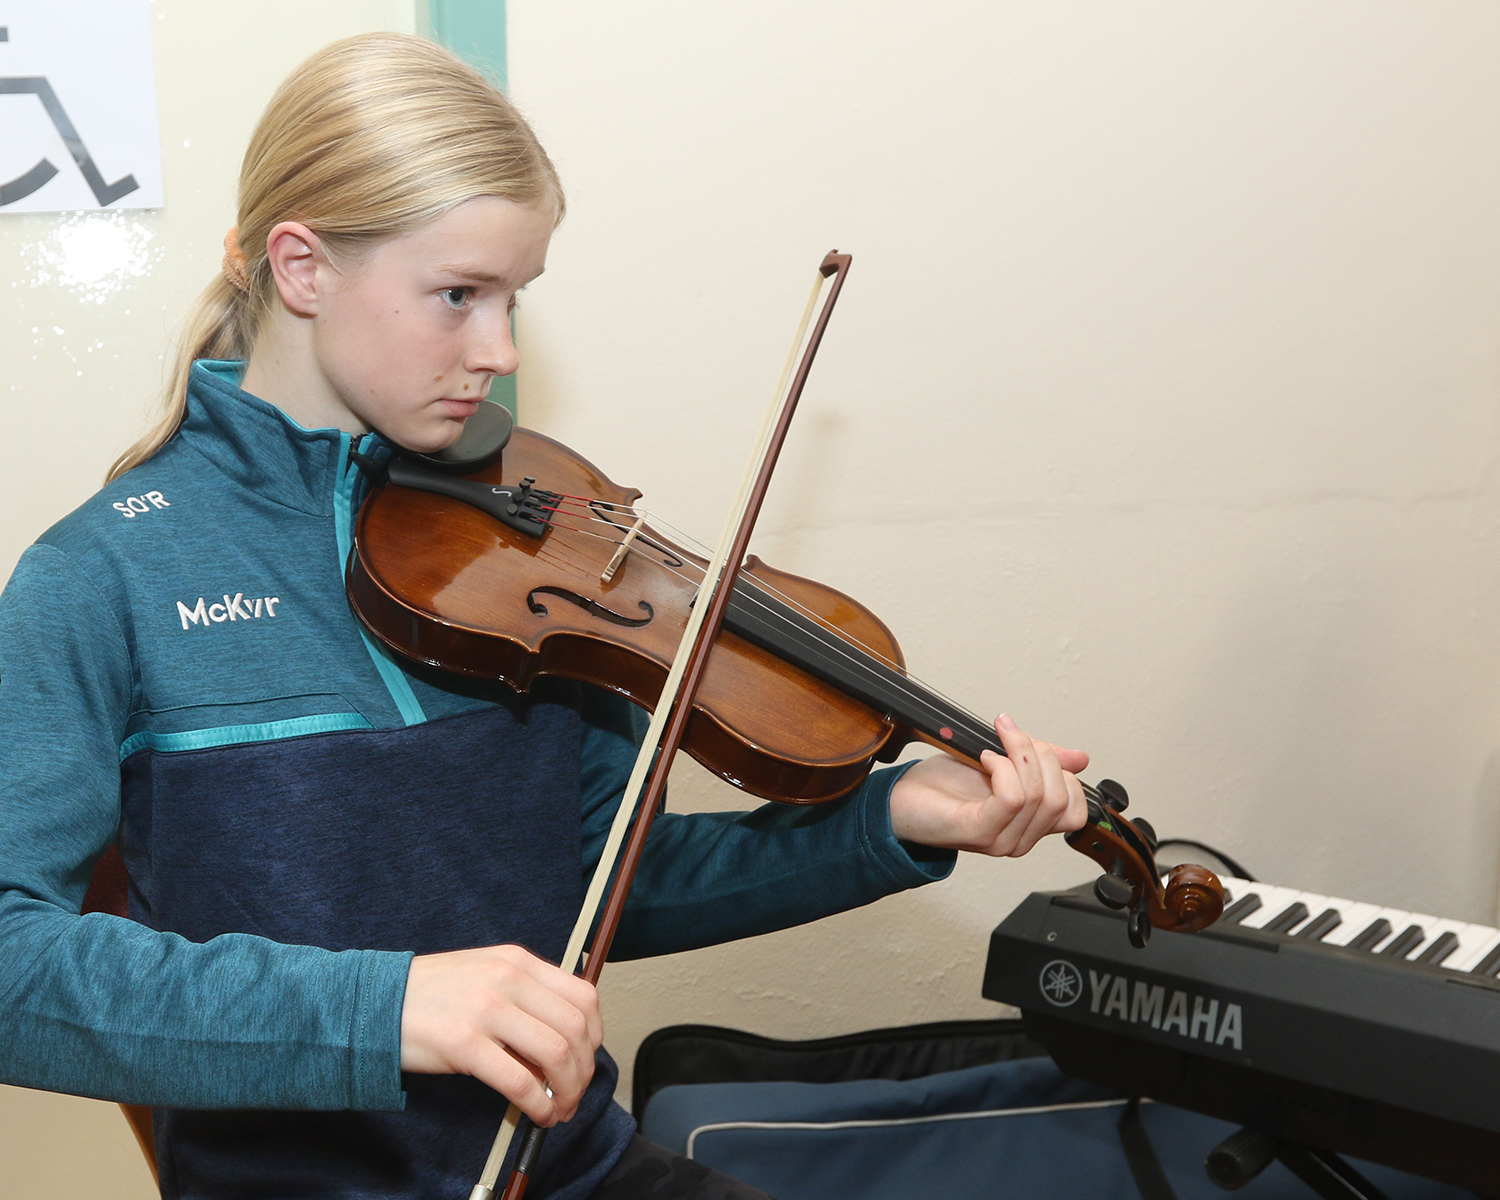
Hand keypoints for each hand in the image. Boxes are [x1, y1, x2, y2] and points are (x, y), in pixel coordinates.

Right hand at [400, 944, 601, 1126]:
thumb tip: (562, 1047)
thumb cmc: (431, 995)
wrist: (375, 1002)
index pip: (583, 996)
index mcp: (517, 961)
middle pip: (576, 1028)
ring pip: (555, 1054)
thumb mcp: (486, 978)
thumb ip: (525, 999)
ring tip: (558, 1109)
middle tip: (574, 1094)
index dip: (594, 1035)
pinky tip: (537, 1115)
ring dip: (567, 1090)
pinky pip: (519, 1081)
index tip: (586, 1058)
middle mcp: (508, 979)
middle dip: (583, 1070)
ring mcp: (486, 1009)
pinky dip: (538, 1105)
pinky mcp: (464, 1043)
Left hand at [888, 714, 1088, 856]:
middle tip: (1010, 735)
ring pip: (1038, 794)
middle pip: (1060, 796)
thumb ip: (1038, 761)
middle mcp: (1019, 839)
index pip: (1076, 809)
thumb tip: (1081, 758)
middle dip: (1040, 753)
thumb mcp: (1000, 762)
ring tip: (993, 743)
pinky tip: (984, 758)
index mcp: (1029, 825)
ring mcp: (1001, 840)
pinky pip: (1013, 797)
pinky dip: (1002, 767)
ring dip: (1018, 753)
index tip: (1033, 745)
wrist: (898, 800)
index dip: (1062, 771)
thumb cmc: (941, 785)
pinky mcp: (979, 833)